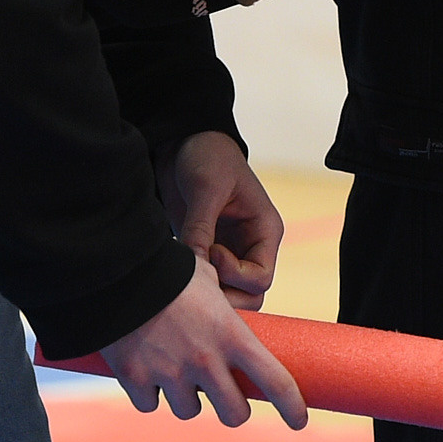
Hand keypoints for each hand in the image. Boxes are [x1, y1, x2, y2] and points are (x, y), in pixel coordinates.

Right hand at [98, 252, 307, 428]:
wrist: (119, 273)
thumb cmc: (171, 271)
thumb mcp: (210, 282)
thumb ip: (223, 308)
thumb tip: (230, 316)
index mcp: (233, 335)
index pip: (275, 380)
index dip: (292, 407)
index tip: (300, 421)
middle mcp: (206, 361)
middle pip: (234, 414)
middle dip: (232, 409)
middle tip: (227, 399)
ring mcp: (170, 374)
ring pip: (189, 411)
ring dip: (187, 398)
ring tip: (177, 371)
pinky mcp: (136, 380)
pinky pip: (149, 405)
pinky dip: (149, 393)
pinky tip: (146, 370)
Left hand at [162, 131, 282, 309]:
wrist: (184, 144)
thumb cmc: (208, 157)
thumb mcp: (206, 188)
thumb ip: (201, 227)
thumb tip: (195, 265)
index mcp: (264, 231)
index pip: (260, 278)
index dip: (234, 274)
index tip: (209, 251)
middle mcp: (251, 248)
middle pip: (250, 297)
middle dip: (223, 296)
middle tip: (195, 280)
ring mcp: (230, 254)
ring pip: (230, 296)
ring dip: (209, 295)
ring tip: (186, 277)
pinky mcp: (207, 255)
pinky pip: (208, 285)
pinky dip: (195, 288)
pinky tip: (178, 274)